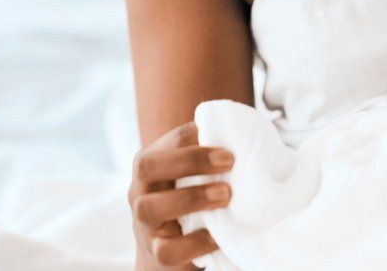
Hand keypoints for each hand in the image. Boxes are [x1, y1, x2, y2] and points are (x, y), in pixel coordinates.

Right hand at [129, 121, 233, 268]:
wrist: (172, 247)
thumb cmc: (193, 197)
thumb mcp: (198, 172)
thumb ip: (214, 152)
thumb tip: (245, 134)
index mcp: (153, 163)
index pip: (170, 140)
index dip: (197, 138)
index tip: (229, 147)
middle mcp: (141, 190)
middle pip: (146, 166)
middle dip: (190, 160)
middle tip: (229, 162)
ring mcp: (145, 223)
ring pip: (148, 208)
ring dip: (189, 198)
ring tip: (225, 195)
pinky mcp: (157, 253)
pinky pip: (167, 250)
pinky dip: (195, 243)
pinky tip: (219, 237)